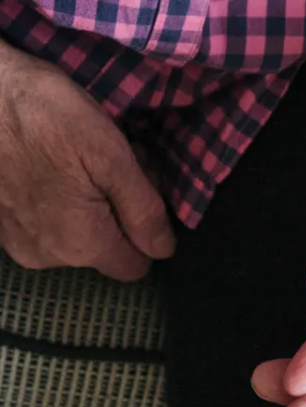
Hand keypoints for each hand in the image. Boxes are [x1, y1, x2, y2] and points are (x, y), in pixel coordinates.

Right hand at [0, 41, 173, 279]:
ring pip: (76, 236)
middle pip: (106, 249)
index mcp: (82, 245)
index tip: (140, 191)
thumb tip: (164, 249)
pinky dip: (57, 201)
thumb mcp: (112, 157)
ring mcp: (17, 241)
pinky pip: (45, 224)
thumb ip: (143, 211)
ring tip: (79, 159)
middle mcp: (47, 255)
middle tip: (114, 163)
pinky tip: (52, 164)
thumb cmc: (45, 117)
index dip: (147, 232)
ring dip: (88, 205)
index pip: (135, 266)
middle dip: (118, 213)